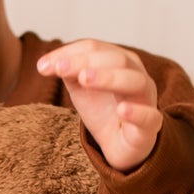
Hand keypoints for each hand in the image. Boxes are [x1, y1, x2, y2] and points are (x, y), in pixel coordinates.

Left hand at [36, 40, 161, 172]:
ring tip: (84, 79)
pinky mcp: (151, 126)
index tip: (43, 66)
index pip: (96, 48)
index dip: (69, 53)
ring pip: (135, 82)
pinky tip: (121, 110)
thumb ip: (68, 73)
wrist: (119, 145)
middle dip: (86, 62)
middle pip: (117, 59)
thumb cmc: (103, 111)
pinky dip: (137, 112)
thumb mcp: (81, 89)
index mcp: (121, 62)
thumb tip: (47, 63)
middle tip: (60, 69)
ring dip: (109, 78)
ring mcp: (146, 100)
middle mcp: (137, 75)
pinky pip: (149, 116)